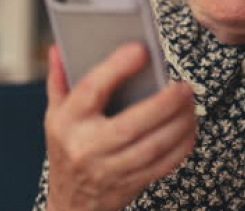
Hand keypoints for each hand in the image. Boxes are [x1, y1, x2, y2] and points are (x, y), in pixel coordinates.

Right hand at [44, 44, 196, 210]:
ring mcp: (109, 170)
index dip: (116, 69)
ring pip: (152, 147)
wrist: (70, 203)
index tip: (140, 50)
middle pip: (130, 125)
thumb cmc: (66, 149)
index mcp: (67, 122)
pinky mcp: (130, 185)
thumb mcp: (55, 114)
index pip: (91, 91)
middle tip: (182, 86)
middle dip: (163, 104)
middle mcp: (86, 147)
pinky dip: (181, 145)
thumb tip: (58, 49)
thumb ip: (59, 80)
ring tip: (189, 103)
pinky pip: (162, 165)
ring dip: (178, 124)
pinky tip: (188, 127)